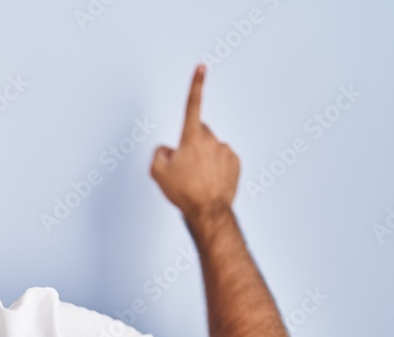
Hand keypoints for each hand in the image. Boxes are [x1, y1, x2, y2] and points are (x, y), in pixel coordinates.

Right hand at [150, 64, 239, 223]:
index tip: (201, 67)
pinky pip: (222, 160)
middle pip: (198, 133)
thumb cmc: (183, 192)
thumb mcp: (157, 172)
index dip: (196, 84)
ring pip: (210, 148)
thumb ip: (159, 153)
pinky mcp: (235, 163)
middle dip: (191, 144)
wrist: (208, 212)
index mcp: (192, 137)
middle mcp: (211, 140)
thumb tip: (168, 149)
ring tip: (197, 180)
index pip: (192, 104)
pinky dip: (215, 167)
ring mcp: (225, 151)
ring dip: (203, 158)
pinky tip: (209, 182)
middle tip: (184, 168)